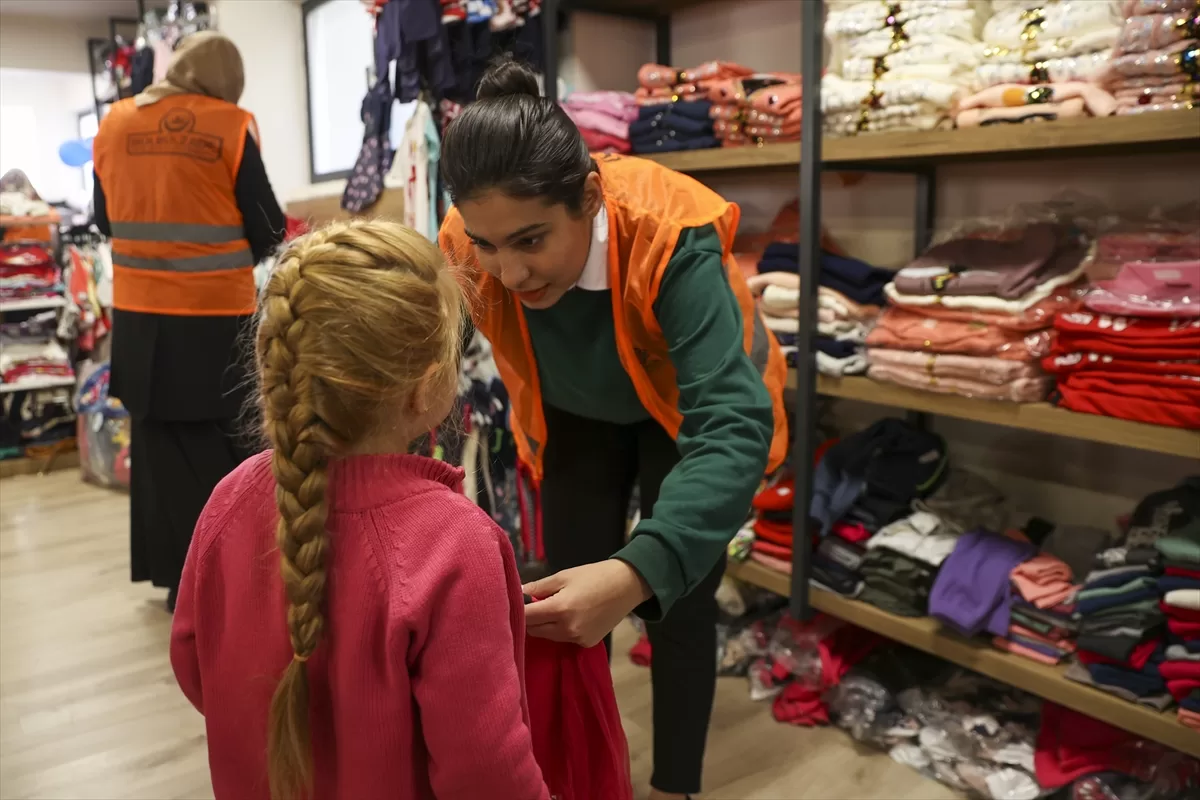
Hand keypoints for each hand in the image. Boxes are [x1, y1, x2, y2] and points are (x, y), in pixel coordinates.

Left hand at [522, 560, 651, 647]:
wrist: (626, 586)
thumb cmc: (593, 576)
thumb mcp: (563, 576)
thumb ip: (538, 587)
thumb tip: (516, 592)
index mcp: (560, 609)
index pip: (526, 618)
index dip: (517, 611)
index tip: (512, 605)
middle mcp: (567, 629)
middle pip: (534, 630)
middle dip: (529, 619)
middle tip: (533, 605)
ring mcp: (578, 639)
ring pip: (547, 636)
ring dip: (543, 625)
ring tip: (551, 609)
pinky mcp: (586, 644)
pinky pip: (563, 639)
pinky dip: (559, 631)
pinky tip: (568, 617)